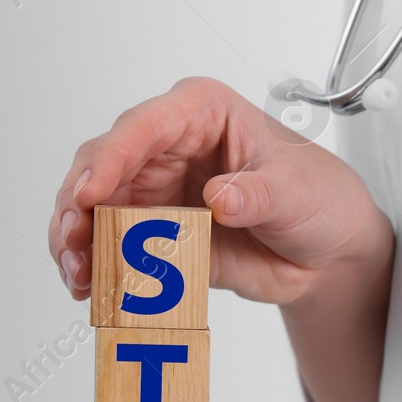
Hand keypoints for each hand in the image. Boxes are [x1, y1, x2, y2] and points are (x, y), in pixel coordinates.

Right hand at [48, 76, 391, 306]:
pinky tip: (92, 288)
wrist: (327, 253)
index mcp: (200, 113)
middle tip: (74, 243)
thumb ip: (257, 193)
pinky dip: (95, 267)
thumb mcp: (295, 191)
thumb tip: (220, 197)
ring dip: (78, 241)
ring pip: (93, 208)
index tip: (89, 193)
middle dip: (79, 206)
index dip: (110, 159)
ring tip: (79, 275)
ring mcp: (154, 190)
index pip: (143, 127)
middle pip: (101, 166)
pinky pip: (110, 246)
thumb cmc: (317, 198)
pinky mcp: (151, 233)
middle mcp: (167, 147)